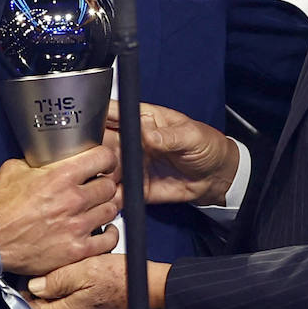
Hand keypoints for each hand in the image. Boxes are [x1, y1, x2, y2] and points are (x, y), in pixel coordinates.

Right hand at [0, 145, 120, 276]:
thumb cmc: (1, 209)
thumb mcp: (14, 170)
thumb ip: (37, 160)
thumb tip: (48, 156)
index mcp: (61, 177)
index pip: (103, 157)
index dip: (107, 158)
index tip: (105, 163)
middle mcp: (73, 200)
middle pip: (110, 185)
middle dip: (105, 183)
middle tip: (99, 187)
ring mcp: (77, 226)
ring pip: (112, 210)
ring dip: (106, 207)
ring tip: (98, 207)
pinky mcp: (77, 249)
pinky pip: (109, 239)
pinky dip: (110, 233)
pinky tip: (104, 229)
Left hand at [28, 256, 169, 308]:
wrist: (150, 290)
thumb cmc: (119, 277)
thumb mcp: (86, 269)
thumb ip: (57, 280)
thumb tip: (34, 287)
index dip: (23, 296)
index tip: (25, 277)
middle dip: (34, 300)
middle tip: (35, 277)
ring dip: (48, 302)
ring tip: (50, 280)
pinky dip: (61, 304)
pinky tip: (67, 287)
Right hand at [105, 100, 239, 206]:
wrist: (217, 177)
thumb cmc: (207, 146)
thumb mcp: (191, 136)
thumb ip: (168, 135)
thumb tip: (147, 131)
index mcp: (144, 119)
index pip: (113, 113)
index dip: (97, 116)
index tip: (90, 124)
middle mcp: (133, 140)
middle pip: (102, 141)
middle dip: (94, 149)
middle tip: (100, 157)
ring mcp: (133, 163)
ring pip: (104, 167)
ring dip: (100, 174)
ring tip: (106, 179)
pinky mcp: (137, 186)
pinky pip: (118, 190)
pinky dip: (112, 195)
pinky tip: (114, 196)